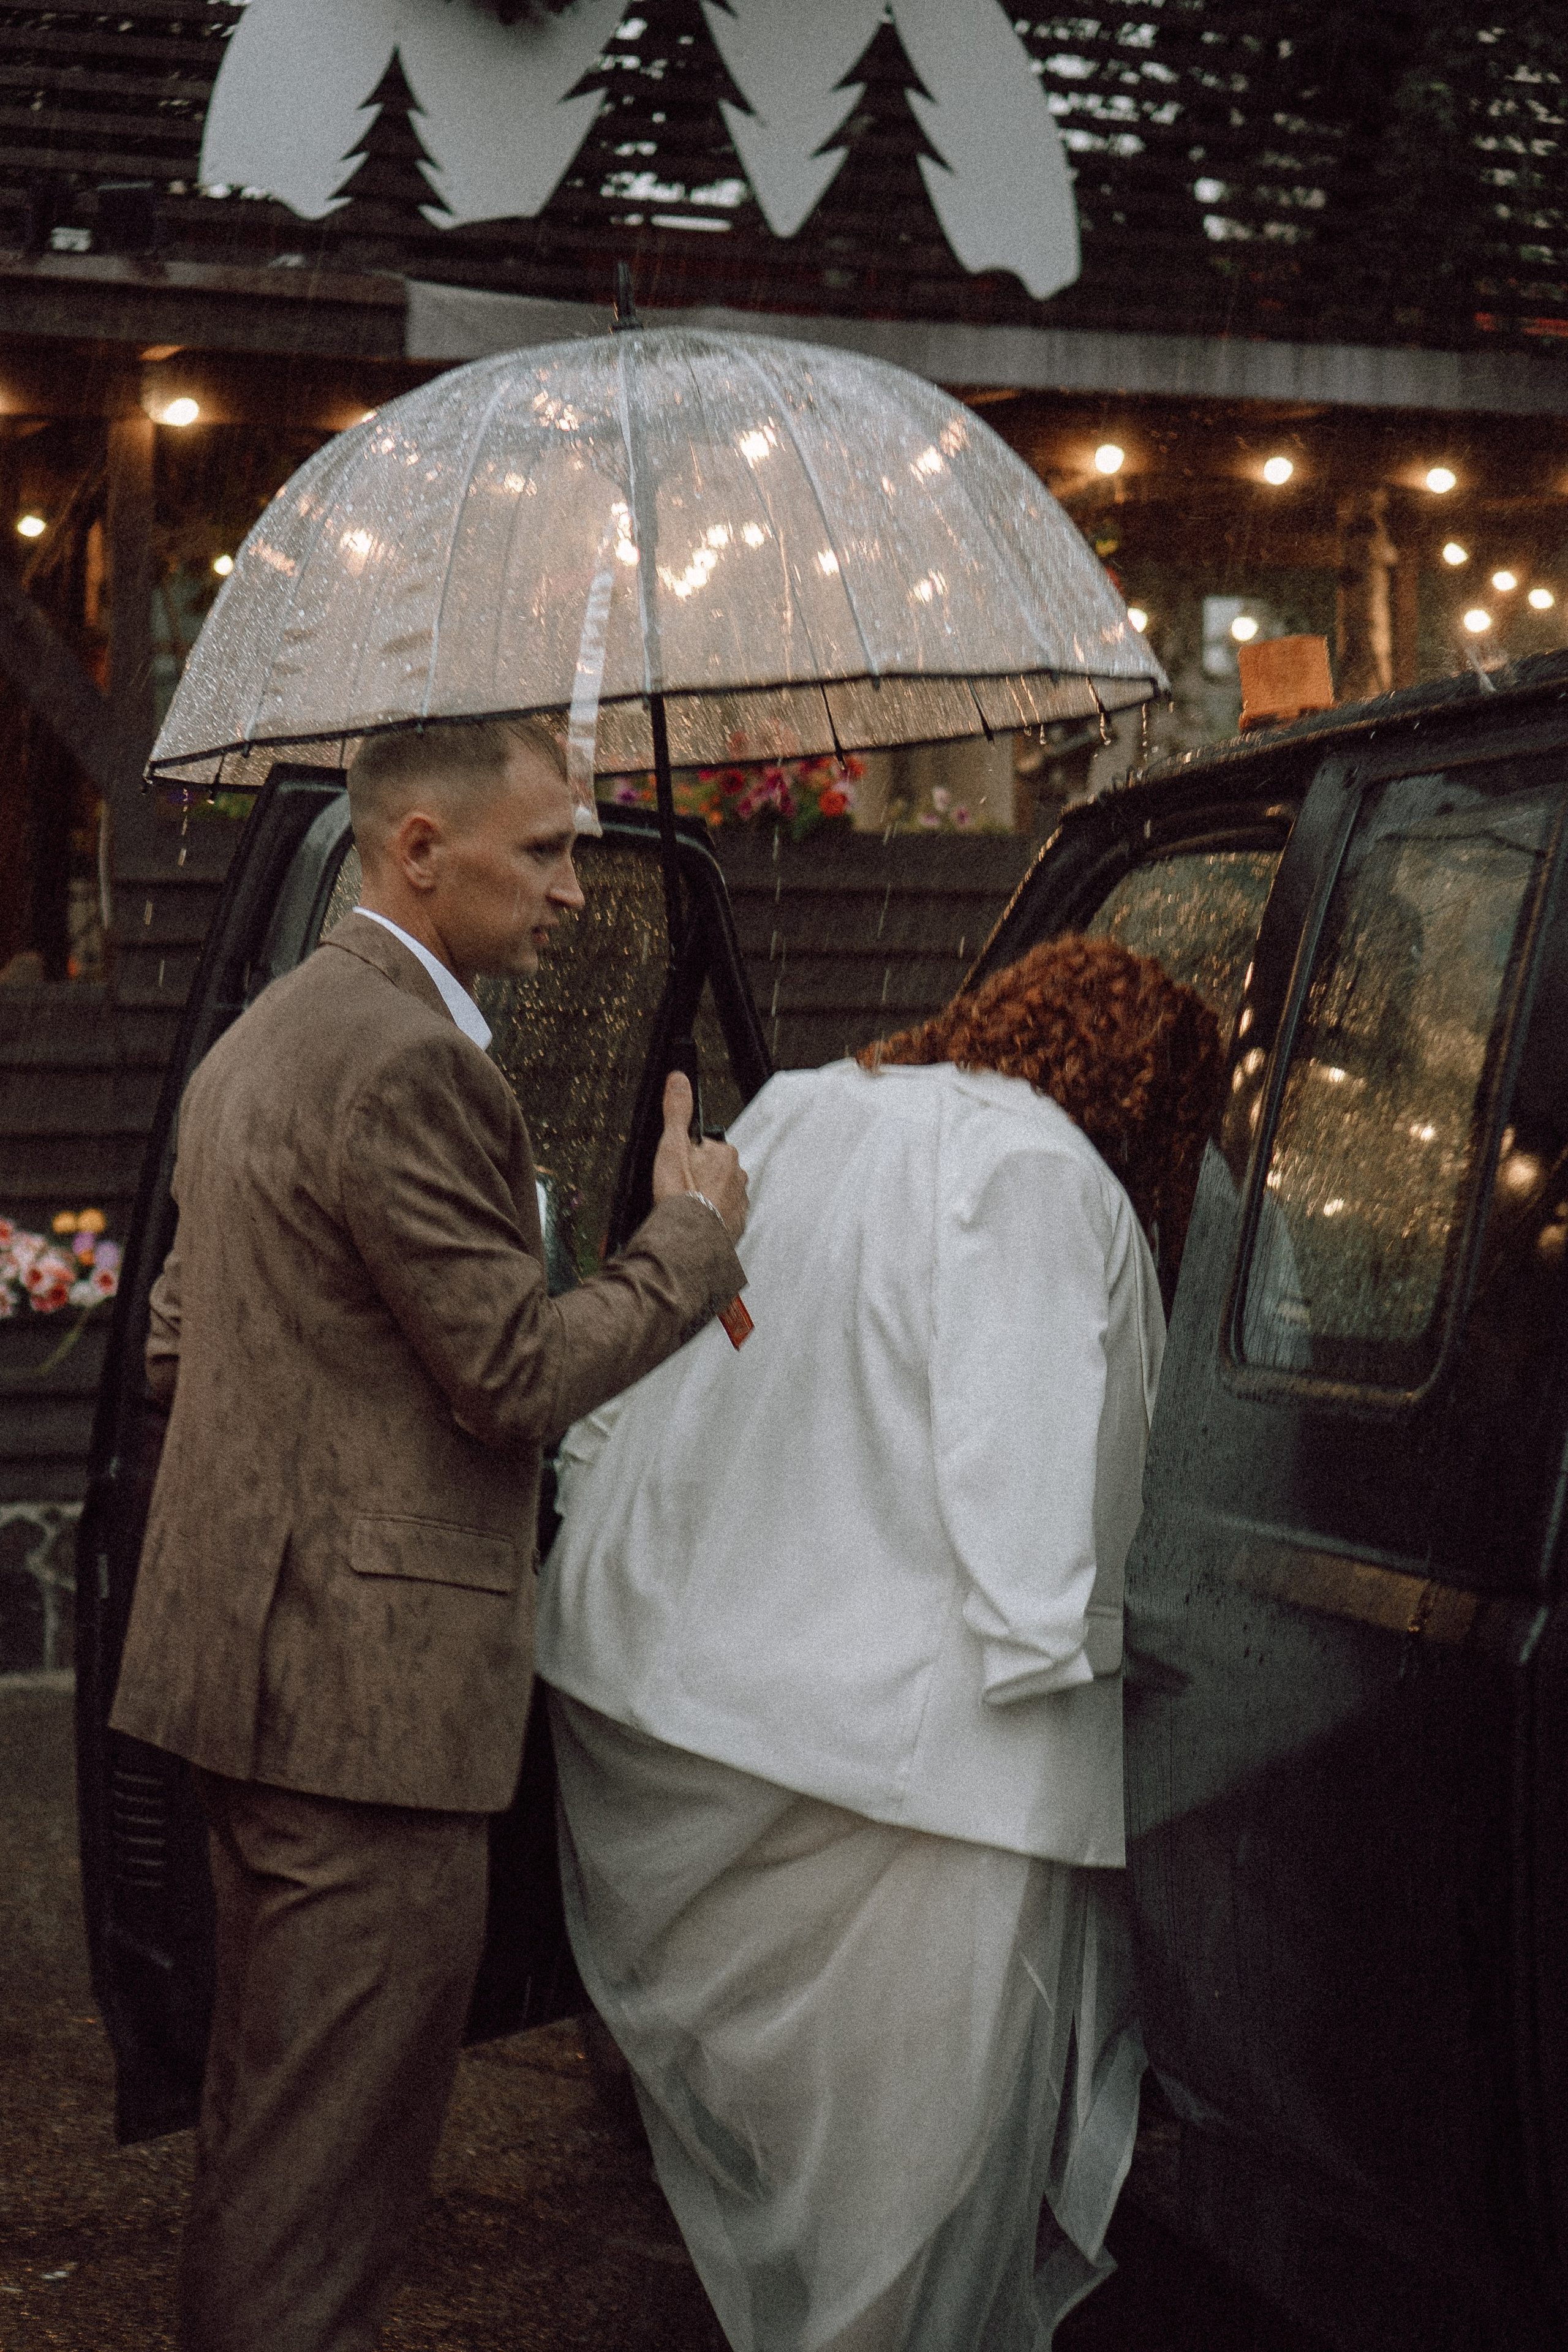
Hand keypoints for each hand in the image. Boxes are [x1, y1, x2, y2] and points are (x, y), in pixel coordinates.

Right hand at [652, 1072, 748, 1242]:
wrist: (688, 1238)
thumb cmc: (681, 1194)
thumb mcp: (672, 1145)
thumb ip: (677, 1112)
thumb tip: (679, 1081)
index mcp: (725, 1154)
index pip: (705, 1147)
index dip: (687, 1156)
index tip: (677, 1168)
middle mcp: (738, 1177)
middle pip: (714, 1170)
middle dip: (698, 1177)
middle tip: (678, 1189)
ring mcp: (738, 1202)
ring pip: (719, 1193)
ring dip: (705, 1197)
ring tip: (685, 1206)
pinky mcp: (735, 1225)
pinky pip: (722, 1216)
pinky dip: (710, 1217)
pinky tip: (695, 1220)